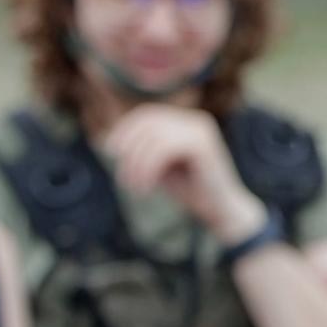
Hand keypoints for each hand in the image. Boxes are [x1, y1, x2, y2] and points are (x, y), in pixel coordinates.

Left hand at [104, 104, 266, 242]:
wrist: (220, 212)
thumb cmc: (189, 190)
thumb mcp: (158, 165)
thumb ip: (140, 149)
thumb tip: (107, 138)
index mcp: (186, 121)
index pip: (147, 114)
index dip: (125, 129)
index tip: (110, 150)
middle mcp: (195, 120)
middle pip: (148, 124)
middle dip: (130, 151)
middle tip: (124, 180)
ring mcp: (201, 130)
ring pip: (153, 138)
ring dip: (137, 165)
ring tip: (135, 188)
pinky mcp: (203, 144)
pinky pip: (163, 149)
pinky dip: (147, 170)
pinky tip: (146, 188)